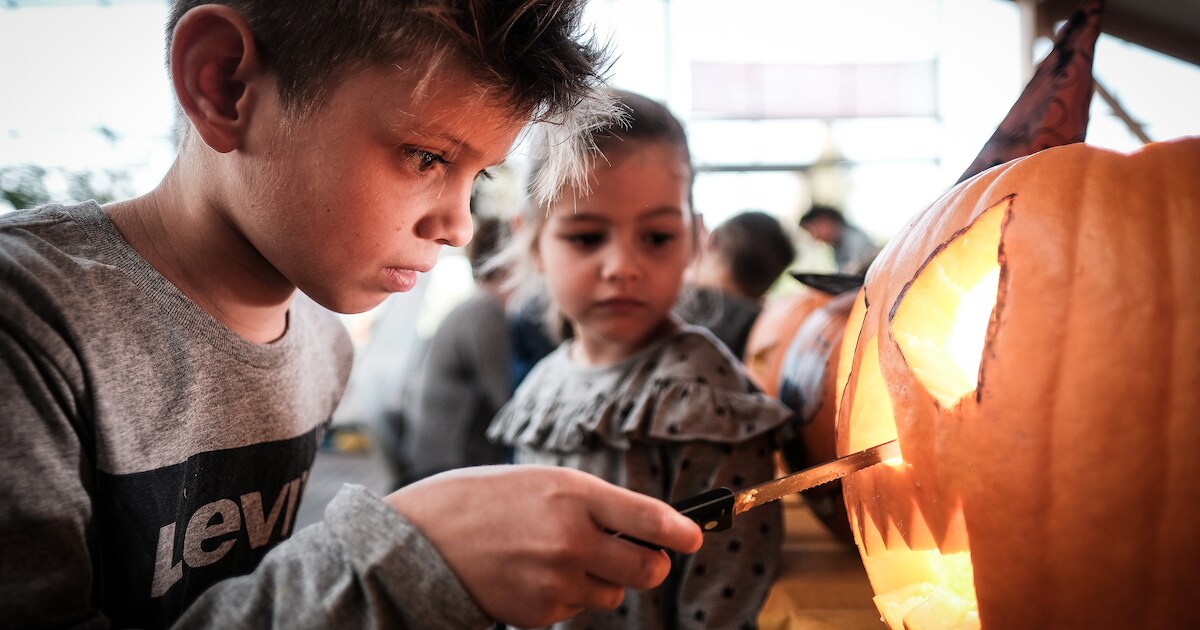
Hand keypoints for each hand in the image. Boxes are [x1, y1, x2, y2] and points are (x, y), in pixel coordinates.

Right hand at [385, 465, 703, 626]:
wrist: (419, 538)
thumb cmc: (482, 501)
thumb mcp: (541, 483)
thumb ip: (593, 504)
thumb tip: (644, 530)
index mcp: (574, 495)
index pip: (650, 518)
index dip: (682, 531)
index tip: (695, 537)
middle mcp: (572, 539)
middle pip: (647, 568)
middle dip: (650, 564)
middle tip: (641, 555)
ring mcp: (557, 581)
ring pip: (613, 594)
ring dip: (602, 581)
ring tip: (559, 557)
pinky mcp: (541, 613)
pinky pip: (577, 609)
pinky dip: (567, 597)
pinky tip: (533, 575)